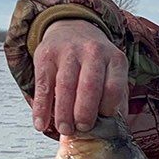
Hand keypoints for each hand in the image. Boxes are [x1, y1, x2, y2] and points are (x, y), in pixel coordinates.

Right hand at [31, 20, 126, 134]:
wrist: (72, 28)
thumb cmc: (95, 61)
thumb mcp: (112, 71)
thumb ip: (116, 97)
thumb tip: (117, 129)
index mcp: (114, 59)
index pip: (114, 88)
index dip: (108, 108)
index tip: (102, 121)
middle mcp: (92, 52)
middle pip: (90, 87)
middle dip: (85, 113)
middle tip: (82, 129)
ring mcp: (68, 52)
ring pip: (65, 86)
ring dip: (64, 113)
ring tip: (65, 130)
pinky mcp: (46, 56)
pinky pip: (43, 86)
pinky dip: (41, 108)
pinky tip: (41, 124)